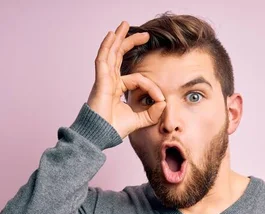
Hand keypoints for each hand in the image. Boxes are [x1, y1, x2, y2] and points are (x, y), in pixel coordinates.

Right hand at [87, 21, 165, 138]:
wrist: (100, 136)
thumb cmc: (113, 129)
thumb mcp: (139, 120)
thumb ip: (152, 112)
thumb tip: (164, 103)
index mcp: (117, 89)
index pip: (139, 79)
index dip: (152, 87)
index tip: (161, 99)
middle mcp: (110, 81)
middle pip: (119, 56)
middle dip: (130, 42)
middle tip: (144, 34)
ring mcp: (104, 79)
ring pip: (111, 53)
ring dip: (118, 38)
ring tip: (124, 25)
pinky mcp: (100, 80)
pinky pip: (103, 59)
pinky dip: (107, 46)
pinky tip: (111, 35)